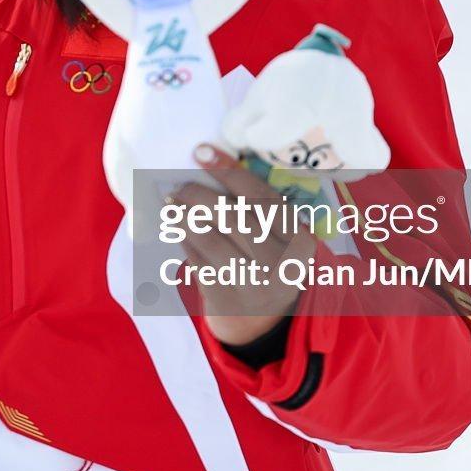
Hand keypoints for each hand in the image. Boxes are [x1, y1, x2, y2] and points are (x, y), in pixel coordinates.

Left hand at [165, 142, 314, 345]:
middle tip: (180, 185)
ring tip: (171, 203)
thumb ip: (258, 207)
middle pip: (233, 217)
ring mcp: (252, 282)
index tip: (201, 152)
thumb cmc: (269, 261)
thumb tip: (211, 164)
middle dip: (200, 195)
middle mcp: (280, 261)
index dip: (230, 171)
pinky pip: (196, 259)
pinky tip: (176, 227)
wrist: (265, 318)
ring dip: (183, 216)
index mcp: (300, 239)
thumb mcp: (280, 237)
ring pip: (209, 238)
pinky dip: (183, 239)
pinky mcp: (226, 296)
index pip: (262, 197)